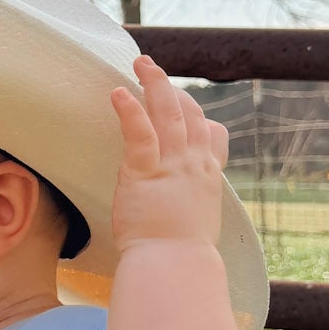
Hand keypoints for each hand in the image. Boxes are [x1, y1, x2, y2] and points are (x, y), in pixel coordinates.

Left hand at [109, 55, 228, 252]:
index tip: (182, 101)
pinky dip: (130, 110)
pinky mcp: (145, 172)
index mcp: (208, 177)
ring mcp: (172, 166)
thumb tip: (180, 208)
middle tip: (150, 67)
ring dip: (154, 84)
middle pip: (189, 114)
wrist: (174, 266)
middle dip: (170, 87)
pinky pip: (140, 133)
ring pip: (167, 114)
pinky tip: (119, 93)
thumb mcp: (196, 223)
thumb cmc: (181, 255)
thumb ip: (189, 205)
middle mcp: (194, 165)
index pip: (210, 134)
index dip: (195, 113)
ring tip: (140, 63)